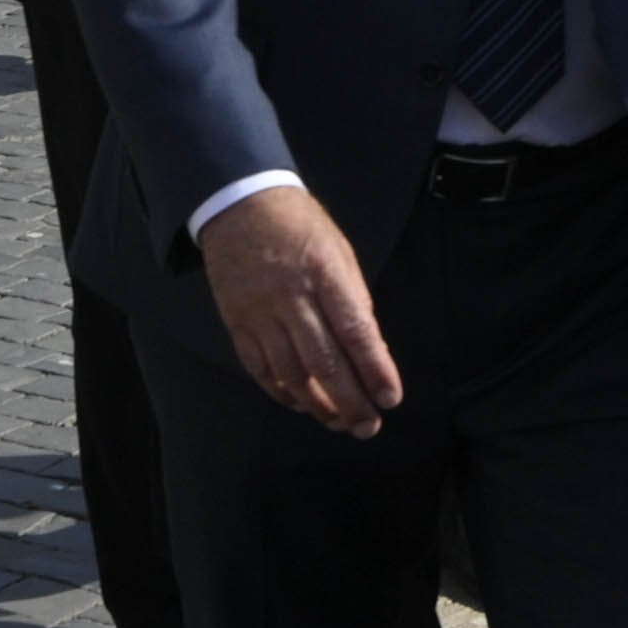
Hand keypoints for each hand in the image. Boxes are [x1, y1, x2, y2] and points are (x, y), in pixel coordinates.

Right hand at [200, 184, 400, 435]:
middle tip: (368, 426)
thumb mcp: (339, 251)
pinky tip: (302, 404)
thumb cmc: (299, 226)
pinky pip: (260, 368)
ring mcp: (260, 311)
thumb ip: (354, 301)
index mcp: (325, 272)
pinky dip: (282, 393)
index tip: (390, 398)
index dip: (375, 370)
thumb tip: (370, 353)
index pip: (355, 332)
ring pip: (291, 373)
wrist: (239, 201)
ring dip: (318, 405)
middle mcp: (291, 295)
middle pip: (324, 362)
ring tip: (339, 422)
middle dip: (351, 401)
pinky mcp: (236, 321)